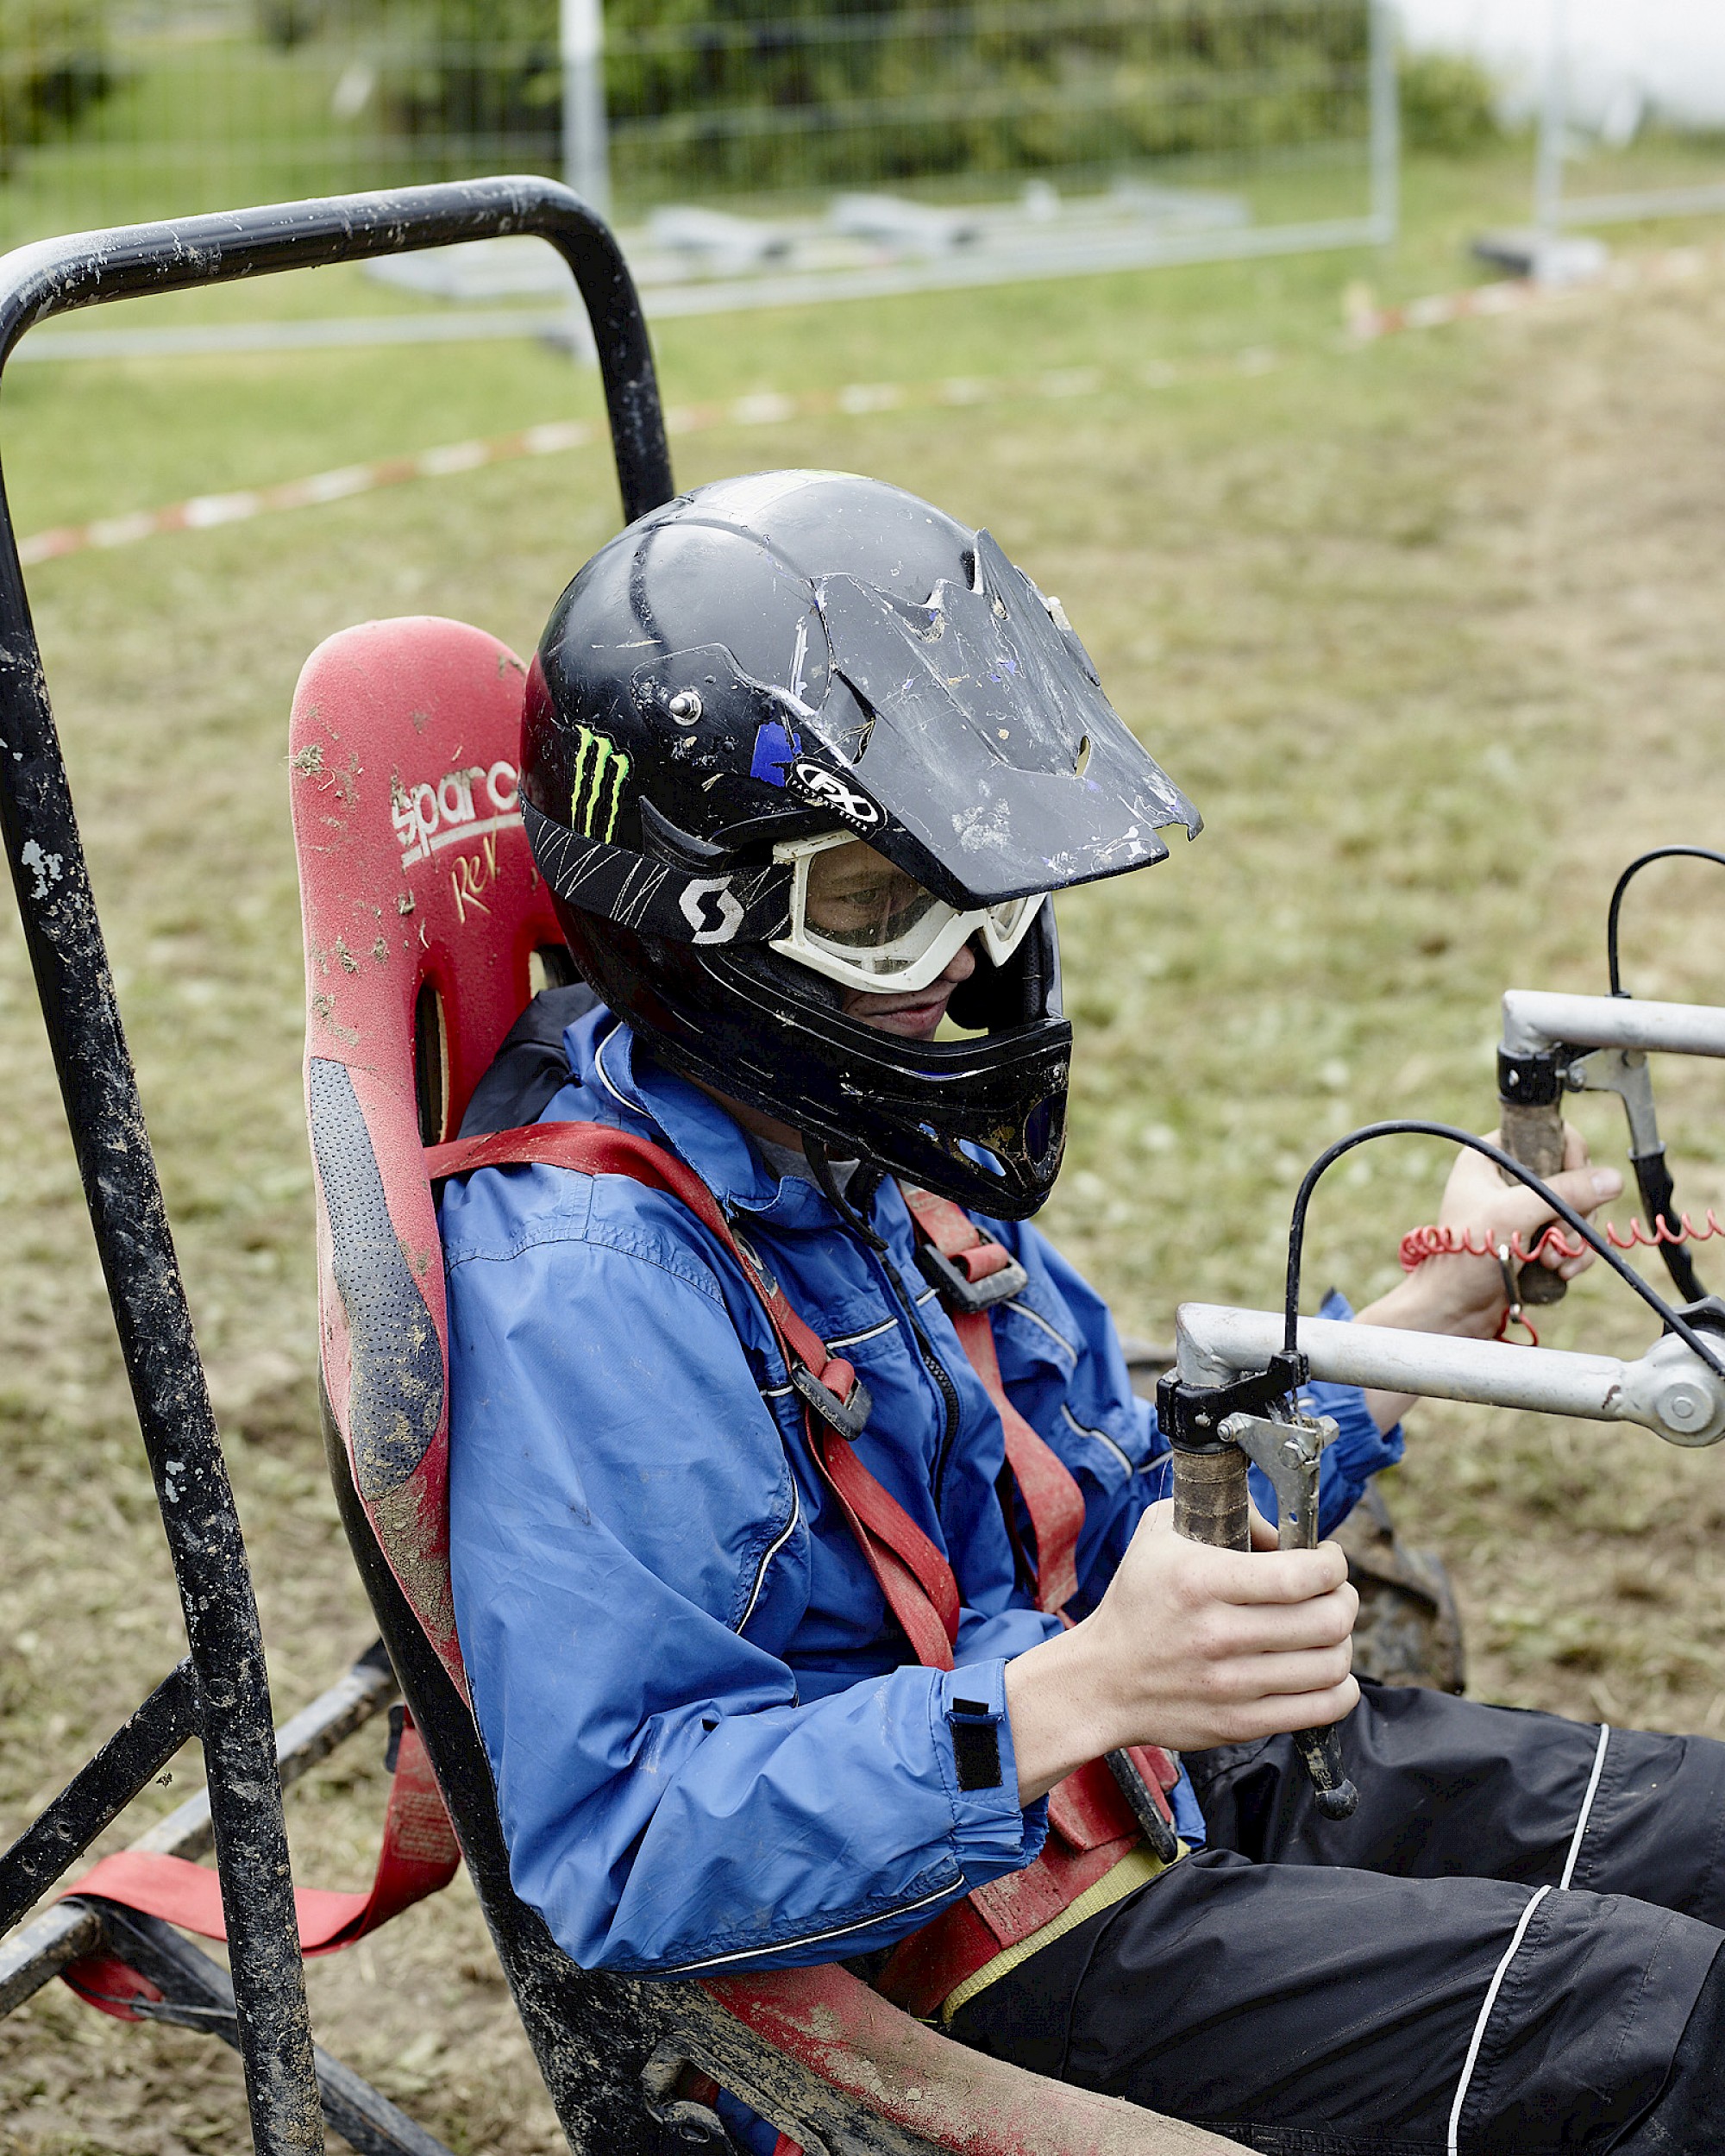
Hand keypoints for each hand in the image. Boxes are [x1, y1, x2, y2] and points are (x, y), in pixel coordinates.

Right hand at [1003, 1500, 1357, 1803]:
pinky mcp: (1239, 1724)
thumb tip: (1283, 1531)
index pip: (1299, 1575)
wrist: (1101, 1680)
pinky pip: (1320, 1710)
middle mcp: (1218, 1634)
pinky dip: (1339, 1688)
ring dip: (1343, 1642)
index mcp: (1201, 1581)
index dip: (1332, 1564)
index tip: (1329, 1558)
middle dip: (1345, 1599)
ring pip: (1330, 1665)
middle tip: (1335, 1592)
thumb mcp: (1160, 1532)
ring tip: (1328, 1630)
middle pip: (1326, 1620)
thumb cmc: (1136, 1599)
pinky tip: (1326, 1671)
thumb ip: (1223, 1513)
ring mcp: (1231, 1685)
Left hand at [1351, 1124, 1623, 1426]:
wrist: (1451, 1310)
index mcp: (1491, 1155)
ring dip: (1572, 1239)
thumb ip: (1563, 1193)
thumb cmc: (1464, 1257)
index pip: (1551, 1135)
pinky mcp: (1534, 1239)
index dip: (1571, 1158)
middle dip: (1573, 1212)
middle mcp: (1508, 1178)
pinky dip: (1572, 1256)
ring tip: (1552, 1260)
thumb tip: (1612, 1179)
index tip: (1571, 1184)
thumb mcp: (1514, 1215)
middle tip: (1556, 1235)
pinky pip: (1572, 1238)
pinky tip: (1560, 1272)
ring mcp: (1523, 1211)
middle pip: (1572, 1177)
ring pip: (1577, 1211)